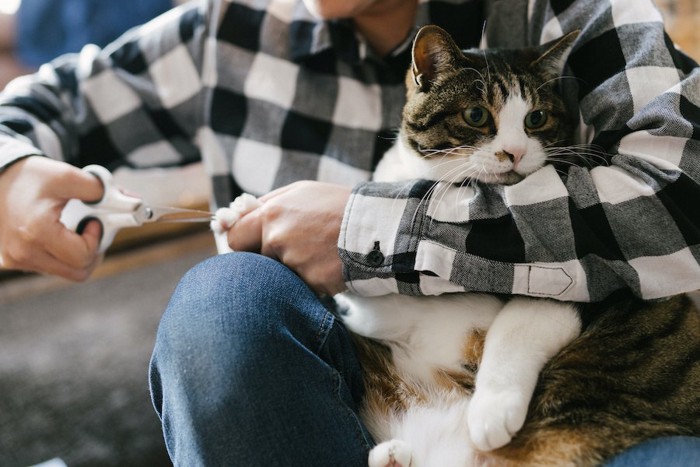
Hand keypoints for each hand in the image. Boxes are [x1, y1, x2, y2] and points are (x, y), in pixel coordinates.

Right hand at [0, 157, 104, 279]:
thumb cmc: (32, 176)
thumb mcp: (68, 176)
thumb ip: (102, 190)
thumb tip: (133, 202)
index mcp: (36, 231)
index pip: (83, 256)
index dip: (96, 238)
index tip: (92, 220)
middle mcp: (23, 252)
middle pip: (78, 271)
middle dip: (92, 251)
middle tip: (90, 229)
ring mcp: (16, 259)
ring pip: (66, 272)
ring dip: (77, 254)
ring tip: (72, 229)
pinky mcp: (12, 261)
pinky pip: (50, 268)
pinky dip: (61, 255)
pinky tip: (58, 235)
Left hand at [227, 181, 350, 295]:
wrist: (377, 225)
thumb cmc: (338, 204)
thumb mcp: (302, 191)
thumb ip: (269, 203)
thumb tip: (243, 214)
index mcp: (271, 215)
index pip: (234, 238)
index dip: (241, 242)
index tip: (249, 244)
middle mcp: (277, 239)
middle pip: (255, 259)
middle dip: (268, 256)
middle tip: (292, 249)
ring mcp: (294, 263)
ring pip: (281, 272)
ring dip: (295, 266)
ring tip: (319, 252)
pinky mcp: (312, 282)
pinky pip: (304, 284)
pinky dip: (314, 278)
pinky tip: (330, 264)